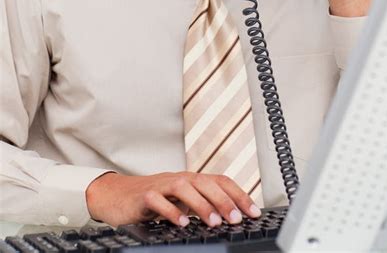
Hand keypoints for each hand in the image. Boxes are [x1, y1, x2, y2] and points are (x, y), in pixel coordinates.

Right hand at [86, 171, 260, 227]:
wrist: (116, 195)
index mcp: (192, 180)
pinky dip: (171, 211)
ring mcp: (161, 185)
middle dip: (224, 200)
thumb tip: (229, 218)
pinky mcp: (144, 196)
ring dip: (202, 204)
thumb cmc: (153, 199)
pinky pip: (158, 200)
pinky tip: (182, 223)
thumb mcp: (181, 201)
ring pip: (185, 187)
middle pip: (205, 182)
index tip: (254, 212)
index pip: (220, 181)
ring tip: (215, 222)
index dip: (239, 195)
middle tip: (237, 219)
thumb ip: (201, 206)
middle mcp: (179, 178)